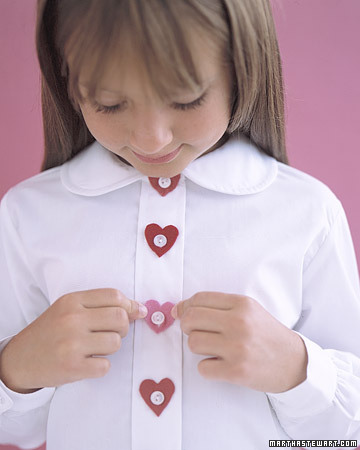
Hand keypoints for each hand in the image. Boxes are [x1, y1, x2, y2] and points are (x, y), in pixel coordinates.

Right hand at [0, 289, 146, 392]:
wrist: (20, 359)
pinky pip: (105, 366)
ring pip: (116, 342)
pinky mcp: (72, 367)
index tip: (136, 312)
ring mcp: (72, 343)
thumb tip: (138, 309)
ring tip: (95, 348)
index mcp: (72, 301)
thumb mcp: (69, 309)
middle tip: (112, 332)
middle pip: (120, 317)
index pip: (114, 295)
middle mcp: (72, 319)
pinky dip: (101, 366)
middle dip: (123, 327)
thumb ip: (100, 306)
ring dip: (111, 347)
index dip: (130, 304)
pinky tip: (87, 362)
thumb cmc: (50, 332)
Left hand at [171, 291, 307, 392]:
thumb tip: (178, 309)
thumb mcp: (248, 311)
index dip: (186, 306)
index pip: (199, 298)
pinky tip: (221, 364)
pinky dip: (207, 368)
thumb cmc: (266, 335)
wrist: (294, 362)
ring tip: (214, 349)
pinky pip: (202, 368)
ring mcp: (237, 348)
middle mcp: (239, 323)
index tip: (183, 313)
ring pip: (193, 343)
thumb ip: (217, 307)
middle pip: (191, 319)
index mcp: (242, 304)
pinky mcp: (236, 371)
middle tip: (196, 332)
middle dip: (187, 326)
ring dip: (198, 348)